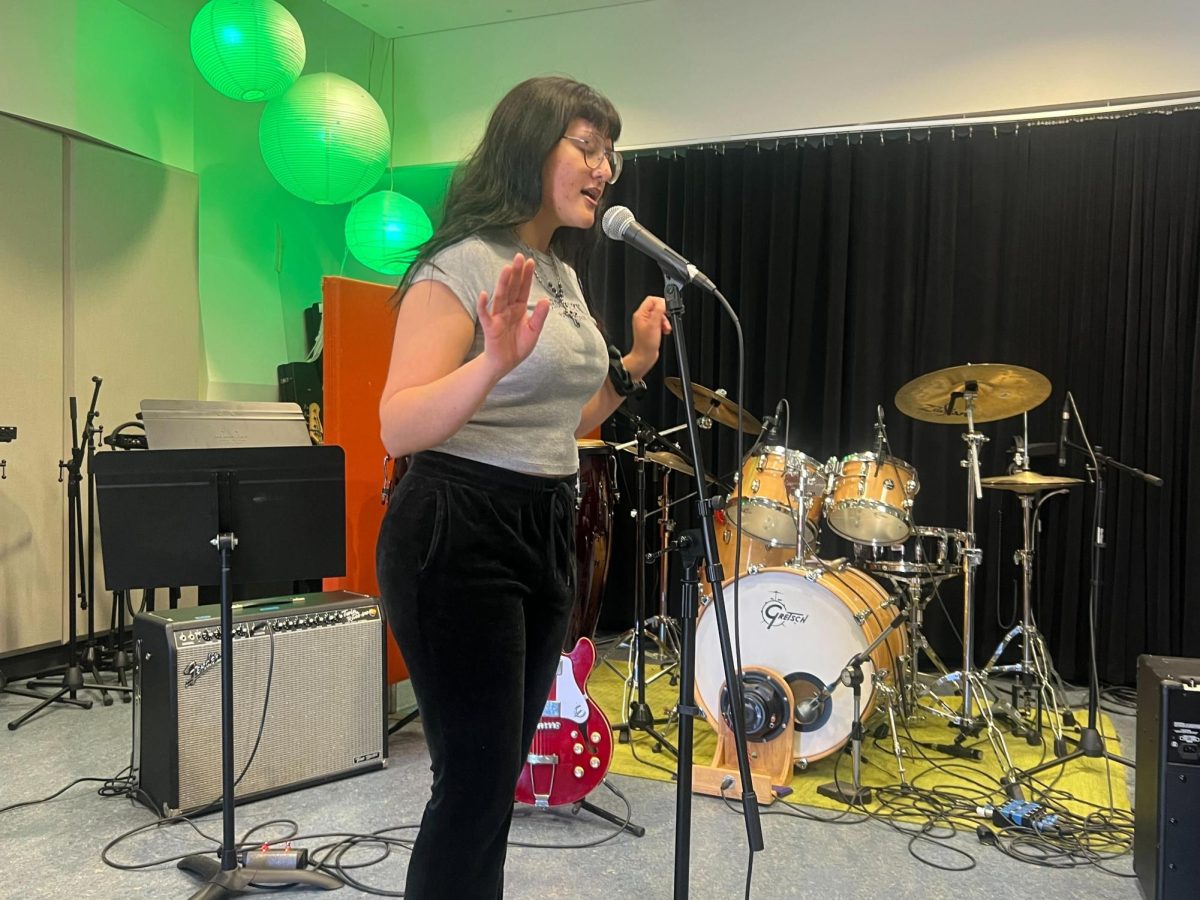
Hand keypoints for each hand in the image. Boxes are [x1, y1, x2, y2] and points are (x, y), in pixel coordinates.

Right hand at [478, 254, 550, 378]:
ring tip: (506, 269)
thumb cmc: (518, 346)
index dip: (526, 276)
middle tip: (519, 257)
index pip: (523, 288)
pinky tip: (484, 294)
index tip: (530, 261)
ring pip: (500, 296)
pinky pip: (485, 315)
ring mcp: (498, 316)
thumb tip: (545, 300)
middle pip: (511, 288)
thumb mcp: (533, 331)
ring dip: (502, 283)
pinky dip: (483, 305)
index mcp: (519, 308)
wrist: (505, 363)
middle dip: (516, 273)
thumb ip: (539, 317)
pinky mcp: (490, 327)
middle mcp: (508, 308)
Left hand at [627, 295, 670, 376]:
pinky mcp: (651, 329)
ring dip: (665, 321)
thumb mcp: (654, 324)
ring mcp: (647, 323)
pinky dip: (664, 326)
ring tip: (666, 328)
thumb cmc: (646, 344)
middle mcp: (643, 317)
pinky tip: (664, 331)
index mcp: (641, 314)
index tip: (667, 309)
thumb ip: (658, 311)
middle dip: (664, 314)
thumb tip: (663, 302)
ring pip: (659, 315)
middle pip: (657, 307)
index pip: (651, 300)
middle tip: (666, 321)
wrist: (644, 357)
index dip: (661, 302)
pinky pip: (660, 323)